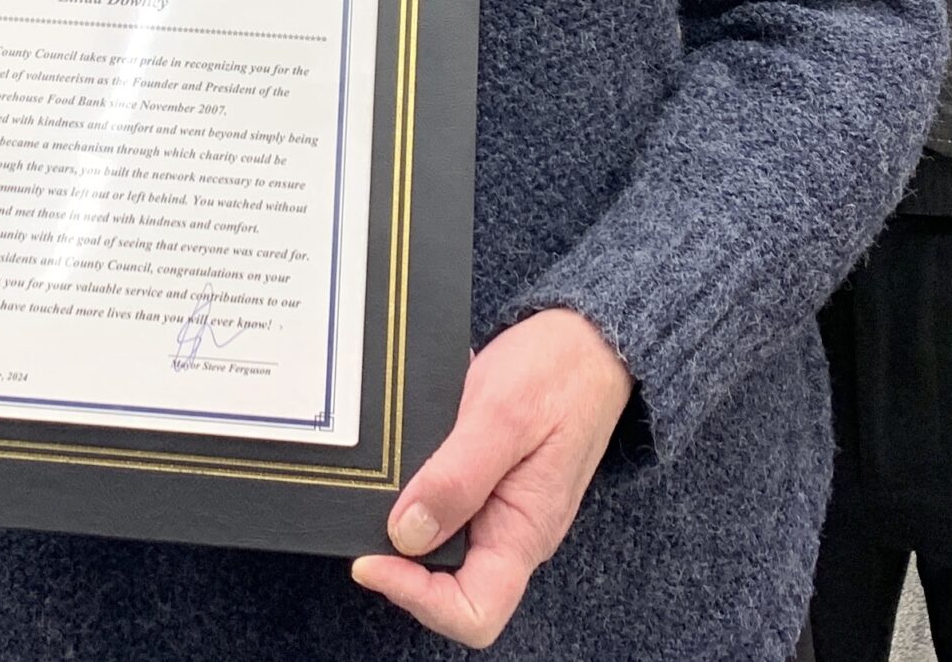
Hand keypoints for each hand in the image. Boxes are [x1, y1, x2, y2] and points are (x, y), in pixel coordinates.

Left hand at [350, 310, 633, 649]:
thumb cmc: (558, 373)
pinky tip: (398, 461)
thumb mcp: (503, 415)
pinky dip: (414, 492)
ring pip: (440, 546)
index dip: (417, 597)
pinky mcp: (487, 482)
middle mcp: (511, 533)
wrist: (589, 340)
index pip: (475, 611)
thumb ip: (458, 477)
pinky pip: (444, 506)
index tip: (372, 558)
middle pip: (448, 586)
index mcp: (524, 532)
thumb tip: (406, 535)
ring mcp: (499, 509)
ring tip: (375, 483)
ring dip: (401, 525)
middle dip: (399, 560)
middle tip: (362, 511)